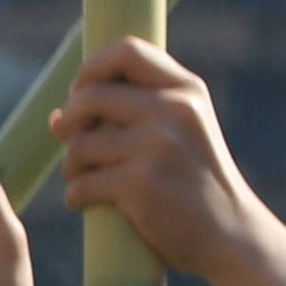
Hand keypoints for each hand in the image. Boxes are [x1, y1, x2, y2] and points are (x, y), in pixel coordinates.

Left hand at [45, 38, 274, 285]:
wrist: (230, 234)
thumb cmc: (196, 185)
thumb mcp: (182, 133)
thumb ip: (133, 114)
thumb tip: (55, 116)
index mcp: (187, 90)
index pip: (127, 51)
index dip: (91, 68)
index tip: (79, 93)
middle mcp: (175, 110)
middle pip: (91, 95)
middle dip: (70, 120)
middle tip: (71, 142)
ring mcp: (158, 145)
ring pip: (81, 143)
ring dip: (71, 165)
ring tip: (81, 178)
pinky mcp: (141, 183)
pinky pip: (83, 183)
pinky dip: (75, 196)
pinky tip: (83, 202)